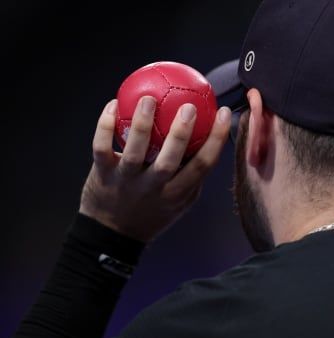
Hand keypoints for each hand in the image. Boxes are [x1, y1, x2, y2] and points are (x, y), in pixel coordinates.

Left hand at [79, 96, 230, 241]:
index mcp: (178, 193)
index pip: (203, 165)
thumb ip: (193, 175)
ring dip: (143, 125)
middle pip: (171, 159)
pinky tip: (112, 104)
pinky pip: (102, 146)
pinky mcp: (103, 174)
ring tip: (149, 99)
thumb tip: (210, 137)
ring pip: (136, 152)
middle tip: (189, 107)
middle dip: (181, 133)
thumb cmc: (152, 212)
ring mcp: (127, 181)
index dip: (216, 138)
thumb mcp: (180, 202)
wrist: (111, 235)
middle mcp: (154, 188)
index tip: (223, 113)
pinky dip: (105, 126)